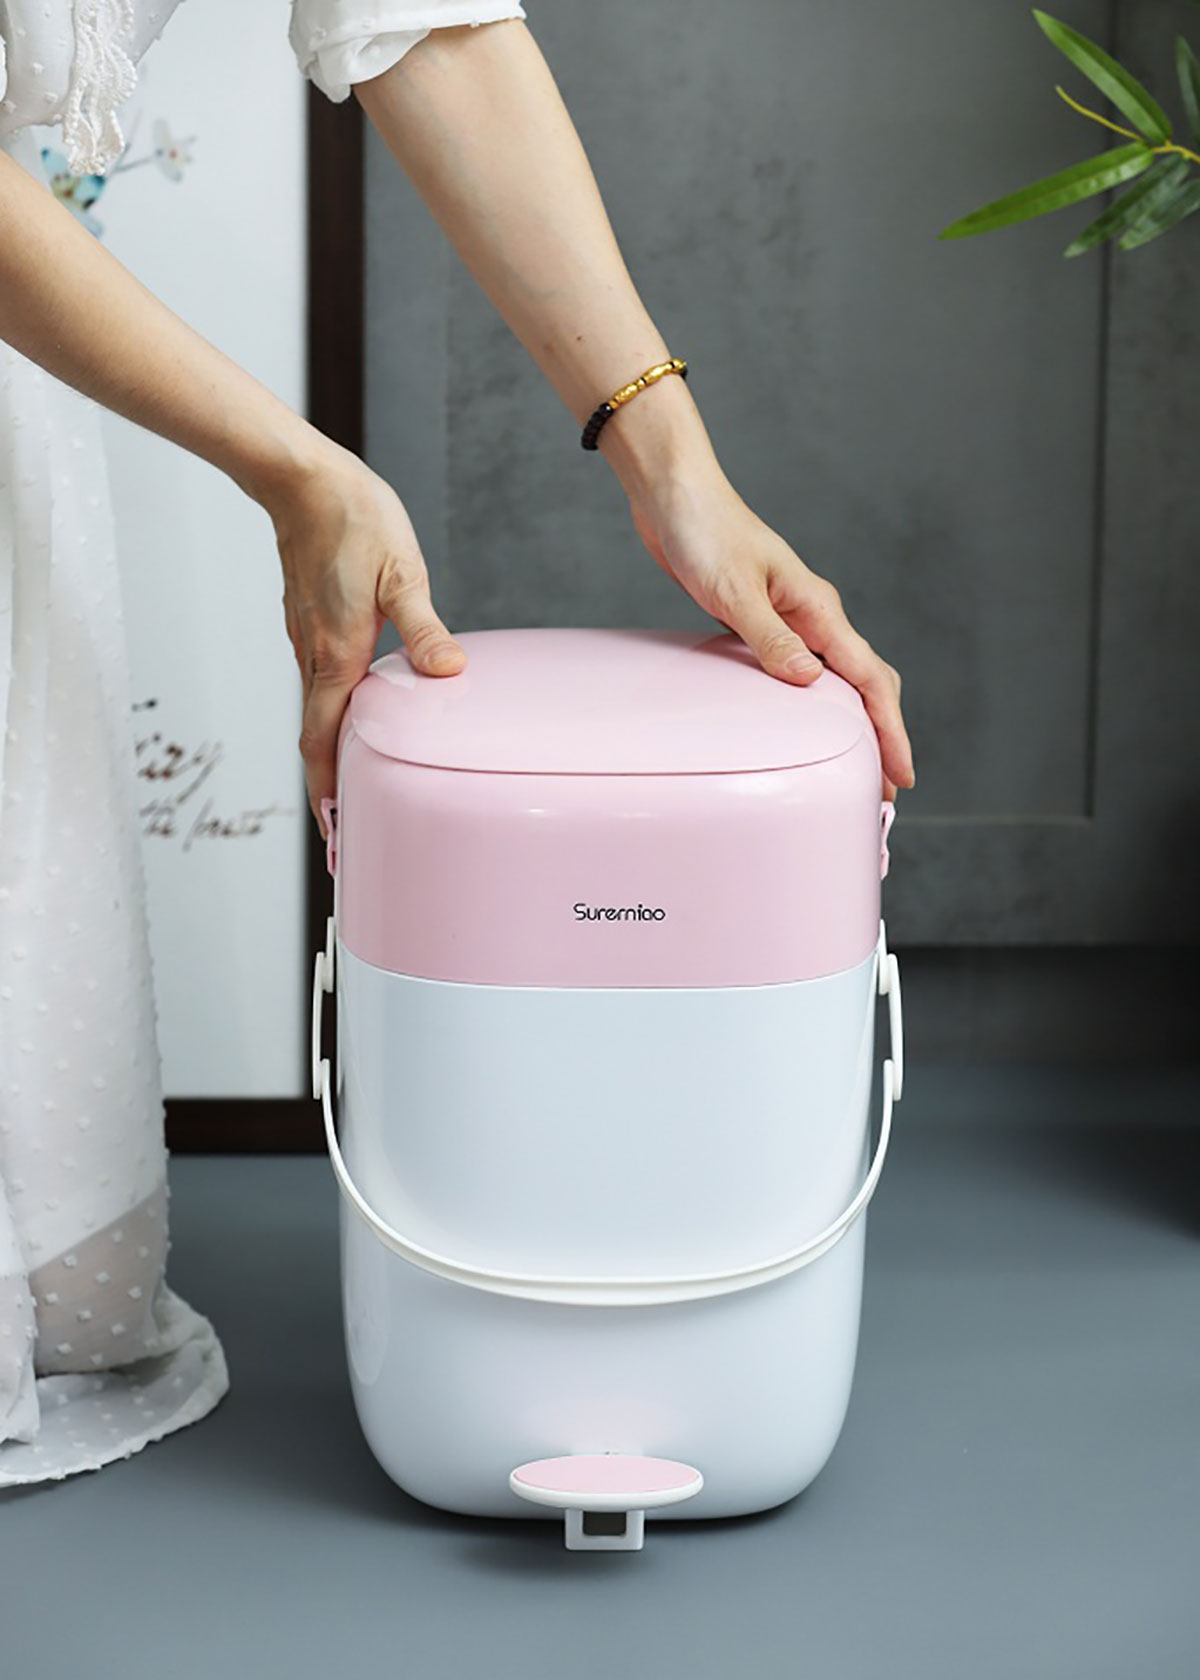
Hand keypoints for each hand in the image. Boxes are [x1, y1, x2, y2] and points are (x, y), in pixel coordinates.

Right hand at [265, 443, 465, 829]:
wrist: (300, 479)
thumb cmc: (352, 519)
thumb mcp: (404, 574)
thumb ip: (424, 629)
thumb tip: (447, 672)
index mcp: (335, 655)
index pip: (323, 741)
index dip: (328, 791)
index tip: (335, 831)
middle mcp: (314, 656)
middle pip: (316, 738)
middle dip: (329, 787)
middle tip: (346, 828)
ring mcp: (307, 640)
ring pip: (317, 712)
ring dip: (332, 753)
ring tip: (354, 786)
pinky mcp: (310, 624)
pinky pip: (320, 683)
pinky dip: (333, 715)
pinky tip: (359, 716)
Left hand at [628, 469, 914, 798]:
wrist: (673, 495)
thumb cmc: (704, 532)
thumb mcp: (735, 590)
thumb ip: (771, 638)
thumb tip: (810, 682)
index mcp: (817, 607)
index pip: (869, 679)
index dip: (890, 730)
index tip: (902, 774)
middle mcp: (812, 615)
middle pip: (864, 682)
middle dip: (880, 734)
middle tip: (883, 786)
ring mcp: (788, 618)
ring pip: (834, 677)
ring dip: (848, 720)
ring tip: (851, 763)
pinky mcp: (760, 620)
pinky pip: (798, 669)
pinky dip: (810, 701)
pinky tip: (799, 721)